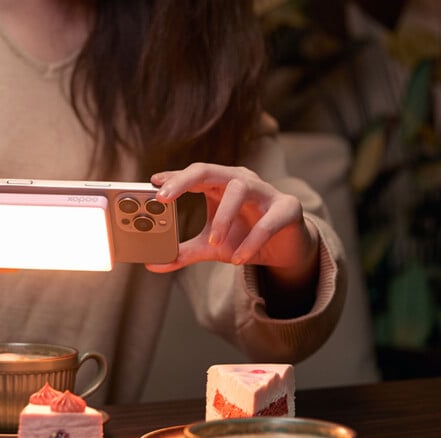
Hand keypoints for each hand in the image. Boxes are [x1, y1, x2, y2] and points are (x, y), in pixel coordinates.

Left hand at [146, 163, 319, 293]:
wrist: (285, 248)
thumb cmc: (244, 237)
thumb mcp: (210, 246)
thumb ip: (183, 252)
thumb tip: (153, 264)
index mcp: (220, 184)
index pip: (194, 174)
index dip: (173, 177)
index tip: (152, 183)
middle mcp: (241, 180)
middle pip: (210, 170)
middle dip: (184, 181)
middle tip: (164, 197)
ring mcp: (266, 191)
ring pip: (239, 190)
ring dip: (223, 217)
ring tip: (214, 242)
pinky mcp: (288, 208)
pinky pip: (267, 222)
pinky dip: (251, 241)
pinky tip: (238, 259)